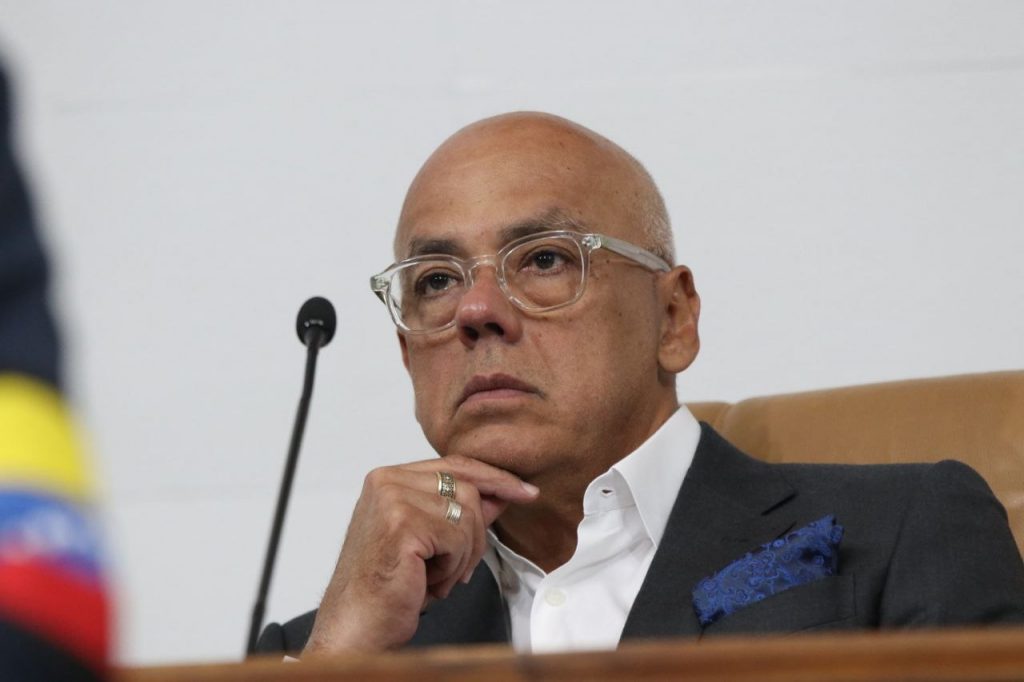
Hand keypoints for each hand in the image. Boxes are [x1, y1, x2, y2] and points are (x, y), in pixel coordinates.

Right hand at [301, 455, 538, 656]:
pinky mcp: (402, 524)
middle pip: (467, 489)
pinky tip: (429, 582)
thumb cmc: (388, 587)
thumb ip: (462, 511)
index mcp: (389, 478)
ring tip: (437, 577)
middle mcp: (387, 481)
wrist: (358, 625)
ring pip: (467, 514)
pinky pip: (458, 539)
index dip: (494, 478)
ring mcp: (393, 499)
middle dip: (477, 534)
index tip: (525, 492)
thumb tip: (502, 493)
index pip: (455, 465)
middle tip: (463, 568)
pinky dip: (452, 567)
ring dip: (462, 555)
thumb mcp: (432, 542)